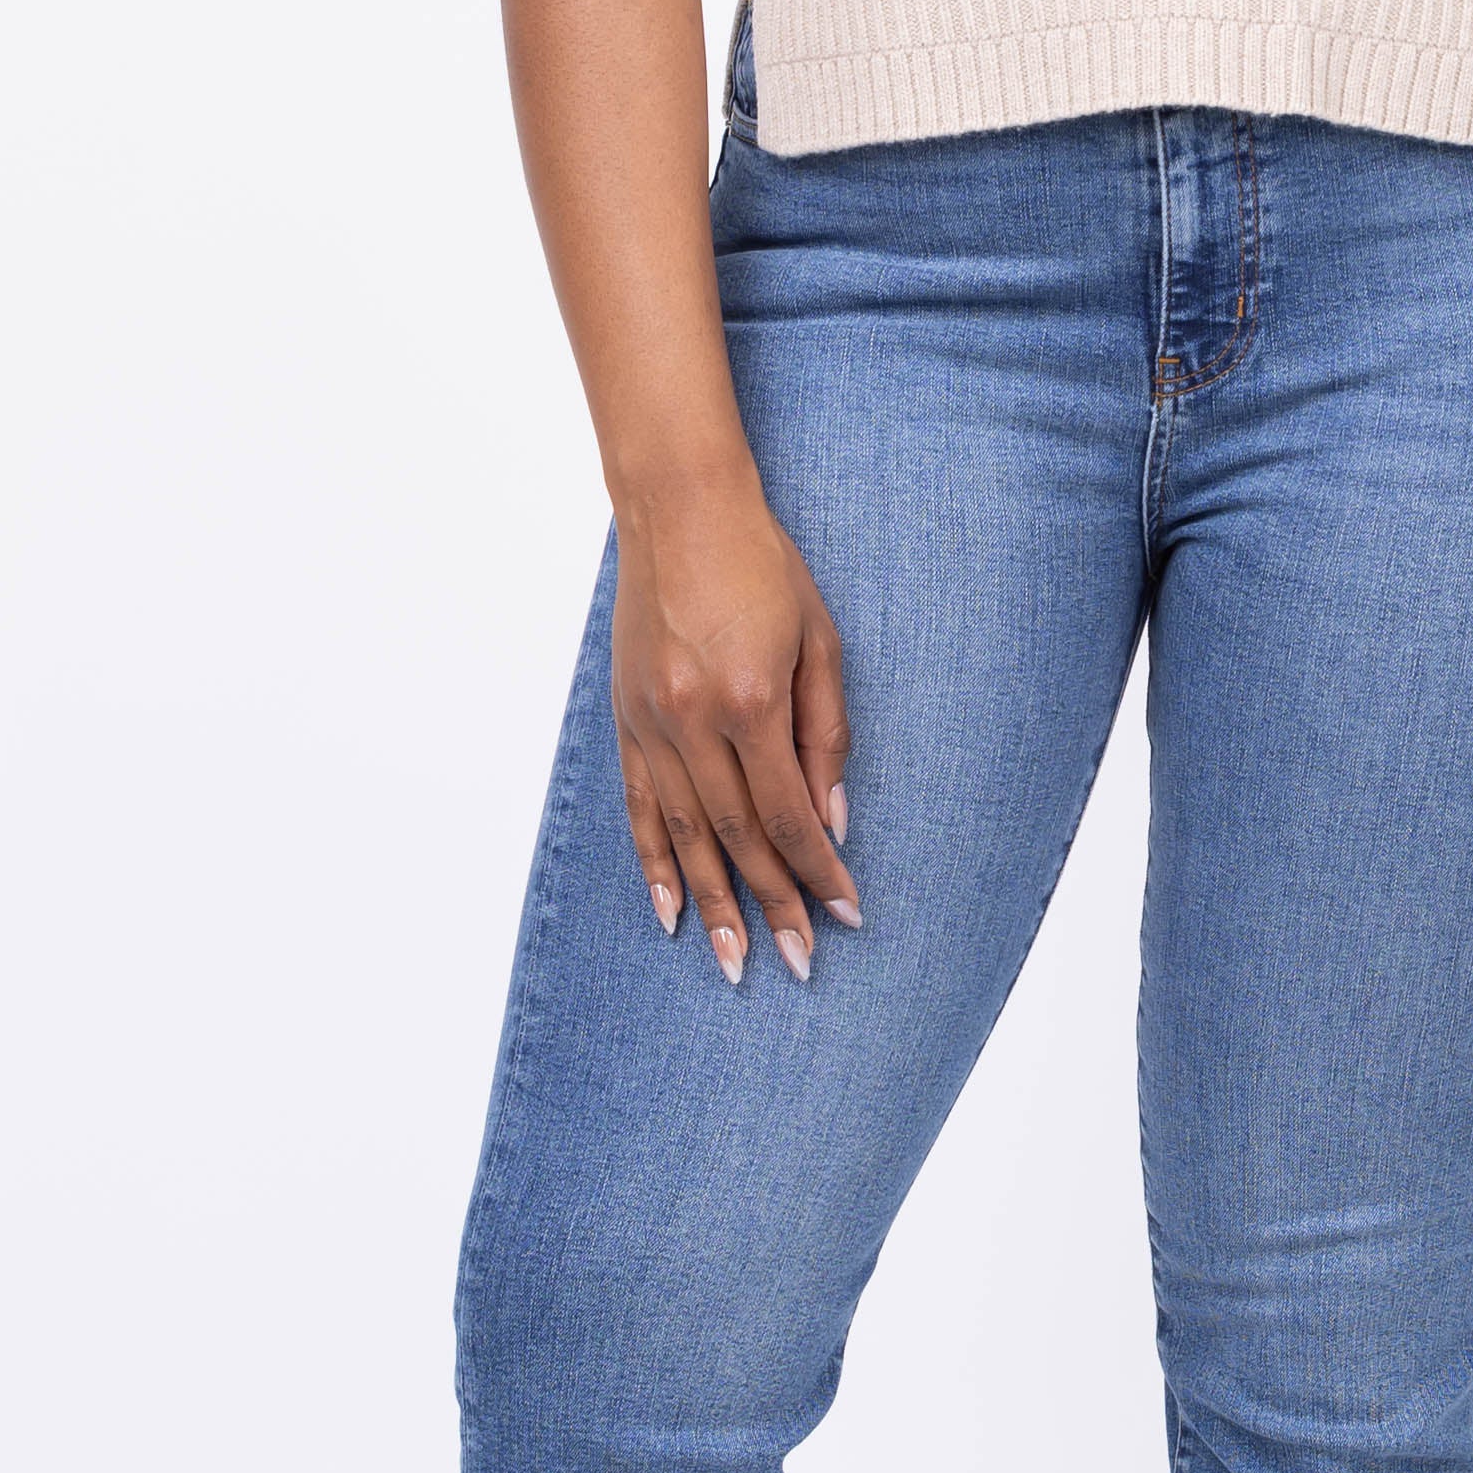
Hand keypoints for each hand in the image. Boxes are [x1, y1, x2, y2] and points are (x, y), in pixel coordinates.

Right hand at [610, 461, 857, 984]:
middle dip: (772, 905)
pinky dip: (653, 863)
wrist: (679, 510)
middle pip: (738, 837)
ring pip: (684, 835)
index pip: (791, 813)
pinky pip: (639, 807)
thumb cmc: (762, 566)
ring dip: (712, 903)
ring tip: (732, 960)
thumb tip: (832, 820)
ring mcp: (652, 723)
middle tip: (799, 962)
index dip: (819, 872)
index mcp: (752, 700)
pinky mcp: (626, 719)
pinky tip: (670, 909)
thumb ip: (827, 734)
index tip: (846, 914)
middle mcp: (695, 721)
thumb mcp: (820, 641)